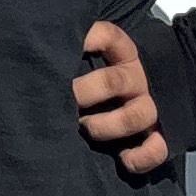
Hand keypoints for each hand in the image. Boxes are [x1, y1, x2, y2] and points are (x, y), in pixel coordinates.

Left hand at [75, 19, 172, 176]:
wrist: (121, 99)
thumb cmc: (88, 78)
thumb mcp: (80, 59)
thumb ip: (67, 54)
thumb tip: (37, 49)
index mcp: (119, 54)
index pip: (108, 36)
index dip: (89, 39)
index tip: (64, 48)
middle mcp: (135, 78)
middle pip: (114, 82)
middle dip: (83, 93)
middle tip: (61, 102)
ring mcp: (147, 107)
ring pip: (138, 115)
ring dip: (106, 125)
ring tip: (84, 128)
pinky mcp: (156, 136)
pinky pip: (158, 148)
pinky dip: (142, 156)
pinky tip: (123, 159)